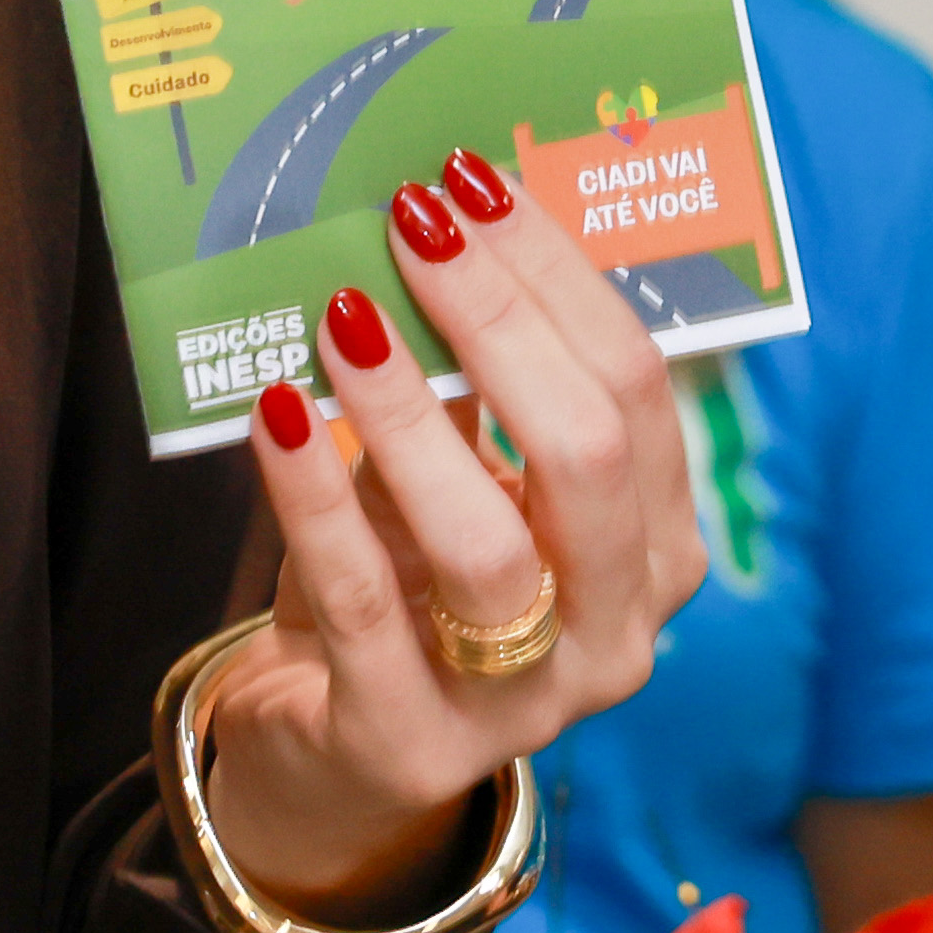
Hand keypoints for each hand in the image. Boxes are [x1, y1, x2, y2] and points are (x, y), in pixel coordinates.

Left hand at [197, 149, 707, 914]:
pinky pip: (365, 605)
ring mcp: (524, 707)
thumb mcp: (459, 477)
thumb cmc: (410, 582)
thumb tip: (433, 221)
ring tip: (342, 314)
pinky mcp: (412, 746)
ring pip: (487, 545)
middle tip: (411, 224)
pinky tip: (276, 414)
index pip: (635, 386)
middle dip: (498, 319)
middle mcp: (617, 632)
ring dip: (408, 411)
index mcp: (656, 546)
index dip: (556, 275)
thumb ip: (471, 383)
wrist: (330, 750)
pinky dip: (317, 498)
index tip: (470, 183)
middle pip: (585, 453)